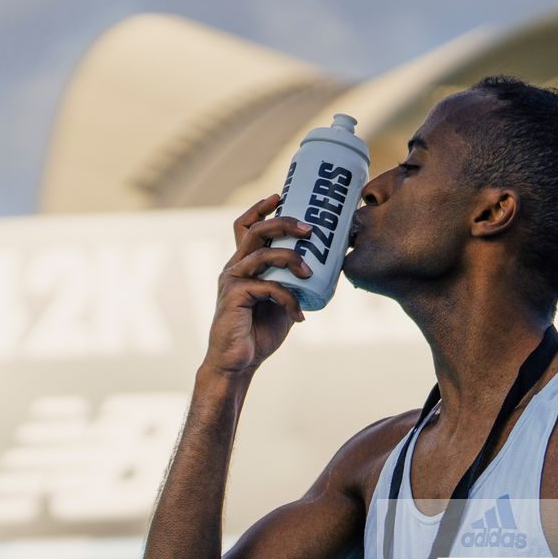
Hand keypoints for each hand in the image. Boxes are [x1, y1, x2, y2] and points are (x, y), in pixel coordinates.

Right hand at [204, 193, 313, 376]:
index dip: (260, 208)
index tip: (280, 195)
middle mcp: (235, 267)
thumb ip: (293, 284)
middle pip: (256, 230)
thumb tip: (325, 270)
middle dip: (284, 222)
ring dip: (291, 259)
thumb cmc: (259, 333)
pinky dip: (289, 299)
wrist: (238, 363)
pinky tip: (299, 315)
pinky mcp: (235, 296)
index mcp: (244, 265)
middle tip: (310, 229)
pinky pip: (268, 286)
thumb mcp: (282, 302)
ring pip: (263, 253)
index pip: (246, 226)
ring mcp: (233, 280)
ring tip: (310, 272)